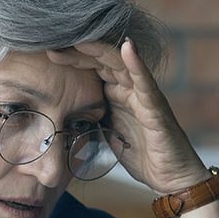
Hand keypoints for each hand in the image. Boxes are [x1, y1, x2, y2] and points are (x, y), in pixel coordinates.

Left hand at [46, 39, 210, 194]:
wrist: (171, 178)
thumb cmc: (143, 155)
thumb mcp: (107, 134)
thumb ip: (92, 118)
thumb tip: (65, 113)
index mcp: (116, 95)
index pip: (92, 69)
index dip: (71, 60)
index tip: (46, 54)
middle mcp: (130, 90)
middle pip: (102, 62)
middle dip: (78, 52)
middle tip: (52, 44)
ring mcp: (144, 96)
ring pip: (121, 65)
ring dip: (100, 51)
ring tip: (80, 39)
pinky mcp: (156, 108)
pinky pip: (146, 83)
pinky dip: (137, 63)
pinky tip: (128, 46)